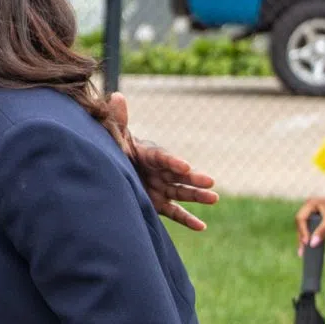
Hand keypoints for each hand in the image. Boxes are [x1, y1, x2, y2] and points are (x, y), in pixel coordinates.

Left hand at [108, 92, 218, 230]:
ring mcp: (161, 188)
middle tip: (210, 182)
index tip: (184, 167)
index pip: (163, 158)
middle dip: (193, 179)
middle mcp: (160, 172)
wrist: (110, 169)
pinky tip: (202, 227)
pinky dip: (188, 220)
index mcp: (150, 154)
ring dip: (197, 196)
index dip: (173, 162)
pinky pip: (175, 213)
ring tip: (214, 199)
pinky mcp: (159, 204)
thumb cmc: (114, 149)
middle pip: (179, 176)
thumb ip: (118, 120)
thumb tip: (116, 96)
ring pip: (182, 193)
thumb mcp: (114, 136)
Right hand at [295, 194, 324, 254]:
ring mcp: (315, 214)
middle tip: (304, 252)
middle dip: (309, 236)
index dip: (302, 231)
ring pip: (313, 229)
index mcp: (310, 203)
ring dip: (323, 234)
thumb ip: (322, 231)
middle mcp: (310, 208)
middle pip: (304, 226)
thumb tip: (312, 244)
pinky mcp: (322, 219)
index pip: (300, 219)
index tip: (306, 243)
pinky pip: (320, 230)